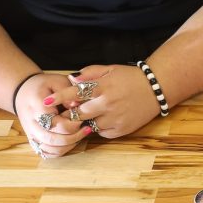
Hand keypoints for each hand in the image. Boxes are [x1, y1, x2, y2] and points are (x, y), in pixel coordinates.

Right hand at [14, 71, 89, 157]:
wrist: (23, 93)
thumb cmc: (44, 86)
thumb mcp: (56, 81)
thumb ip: (67, 92)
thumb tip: (77, 106)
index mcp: (37, 106)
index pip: (55, 123)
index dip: (72, 124)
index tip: (83, 118)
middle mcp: (32, 123)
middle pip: (53, 139)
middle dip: (74, 137)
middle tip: (87, 128)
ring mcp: (31, 134)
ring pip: (50, 149)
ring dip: (69, 145)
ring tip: (81, 135)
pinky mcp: (33, 140)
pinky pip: (47, 153)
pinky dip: (60, 151)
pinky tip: (71, 141)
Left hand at [42, 64, 160, 138]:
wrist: (157, 89)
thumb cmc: (130, 77)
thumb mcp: (110, 69)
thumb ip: (89, 73)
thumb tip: (71, 80)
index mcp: (103, 87)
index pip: (76, 92)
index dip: (60, 97)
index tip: (46, 101)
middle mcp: (108, 103)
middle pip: (79, 113)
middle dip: (70, 113)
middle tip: (66, 112)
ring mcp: (115, 118)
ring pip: (89, 125)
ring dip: (85, 121)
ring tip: (90, 114)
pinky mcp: (121, 130)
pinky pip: (101, 132)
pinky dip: (99, 127)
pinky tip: (105, 118)